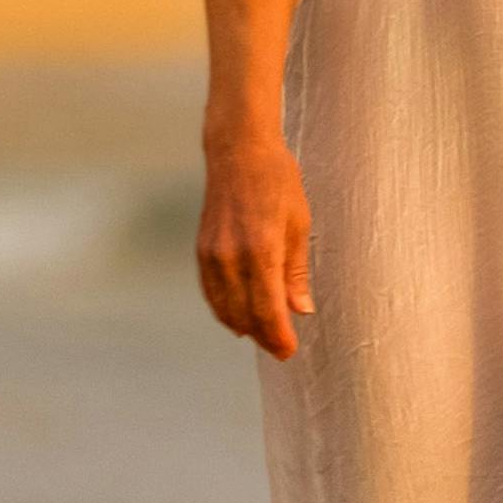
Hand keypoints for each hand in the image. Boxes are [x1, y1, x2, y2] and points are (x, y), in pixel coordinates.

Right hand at [196, 130, 314, 356]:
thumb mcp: (299, 224)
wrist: (238, 151)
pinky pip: (210, 292)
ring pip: (224, 307)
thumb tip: (300, 309)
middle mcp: (231, 257)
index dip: (278, 336)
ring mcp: (212, 254)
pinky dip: (224, 310)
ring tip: (262, 337)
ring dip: (243, 326)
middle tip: (280, 349)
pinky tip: (238, 317)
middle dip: (263, 336)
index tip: (288, 351)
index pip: (267, 309)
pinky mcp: (202, 250)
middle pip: (244, 314)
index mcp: (261, 250)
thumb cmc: (277, 181)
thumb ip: (296, 272)